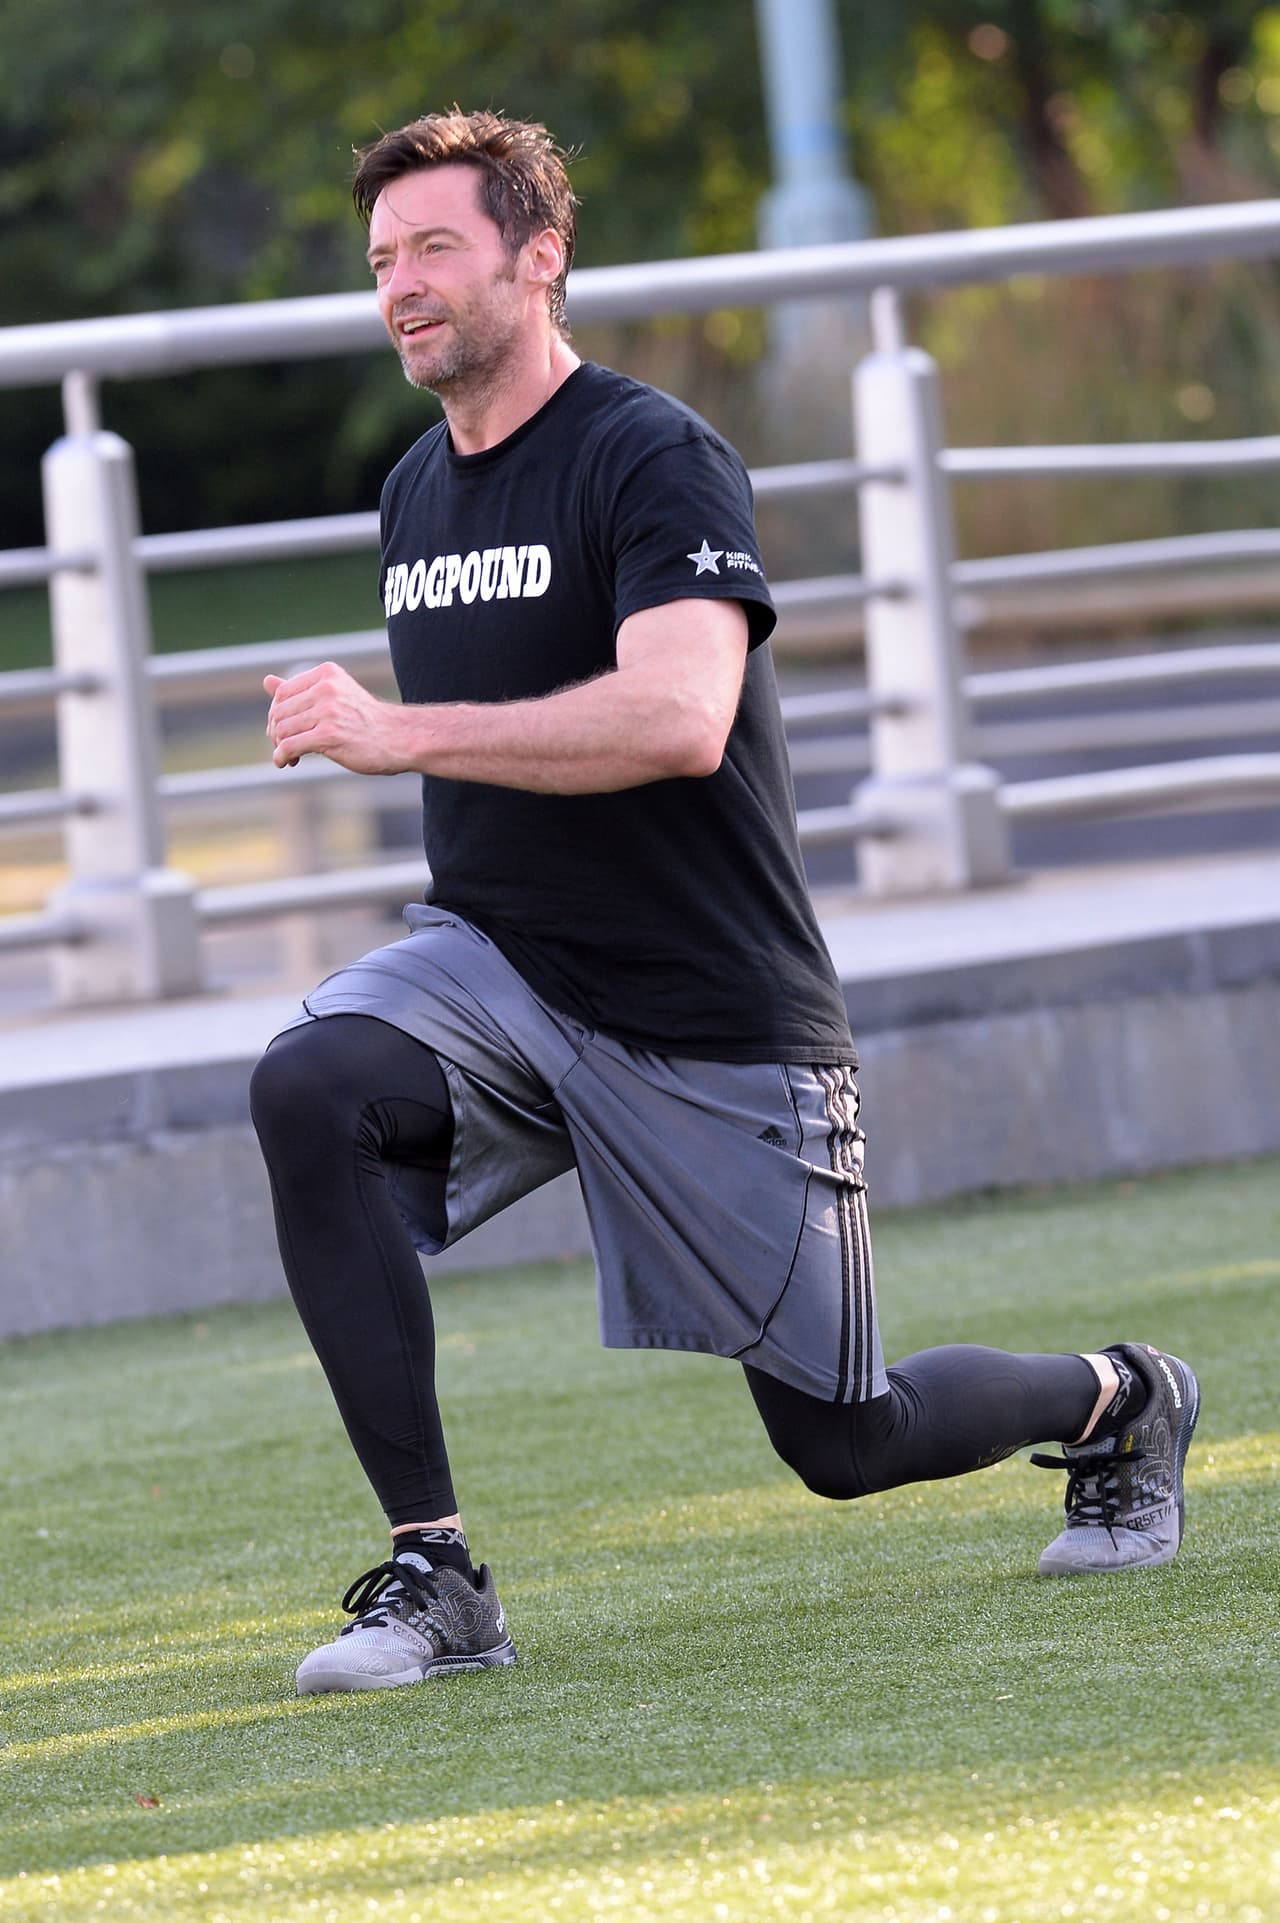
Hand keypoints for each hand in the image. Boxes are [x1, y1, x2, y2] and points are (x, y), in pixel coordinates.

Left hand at [264, 663, 408, 774]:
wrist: (399, 739)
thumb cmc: (366, 721)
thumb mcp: (334, 697)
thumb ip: (300, 690)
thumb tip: (267, 681)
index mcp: (326, 674)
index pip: (282, 693)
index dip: (277, 715)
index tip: (284, 730)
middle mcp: (326, 688)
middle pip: (279, 712)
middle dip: (276, 732)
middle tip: (284, 746)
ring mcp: (328, 711)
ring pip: (283, 730)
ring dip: (280, 747)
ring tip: (290, 757)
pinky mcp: (329, 735)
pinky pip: (290, 746)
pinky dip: (282, 756)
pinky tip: (286, 763)